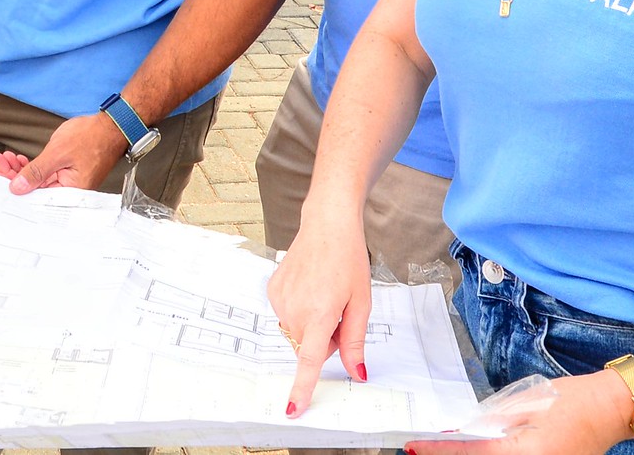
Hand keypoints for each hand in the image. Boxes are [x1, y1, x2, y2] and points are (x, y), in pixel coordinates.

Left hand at [0, 112, 128, 193]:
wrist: (111, 126)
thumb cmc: (91, 138)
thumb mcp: (58, 153)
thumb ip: (36, 172)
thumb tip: (16, 188)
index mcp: (69, 194)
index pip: (34, 198)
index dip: (13, 187)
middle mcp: (68, 193)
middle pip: (34, 191)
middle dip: (13, 176)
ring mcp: (68, 184)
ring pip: (37, 182)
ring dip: (20, 170)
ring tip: (6, 157)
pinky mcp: (66, 175)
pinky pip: (45, 175)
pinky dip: (31, 167)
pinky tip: (19, 159)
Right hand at [267, 211, 373, 415]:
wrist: (326, 225)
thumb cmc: (348, 260)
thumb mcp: (361, 302)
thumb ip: (355, 341)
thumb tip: (355, 373)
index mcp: (320, 313)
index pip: (309, 360)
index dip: (302, 387)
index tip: (293, 409)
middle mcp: (294, 309)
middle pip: (309, 347)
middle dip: (325, 341)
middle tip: (339, 313)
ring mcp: (279, 300)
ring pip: (298, 333)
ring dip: (312, 325)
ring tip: (324, 294)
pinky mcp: (272, 291)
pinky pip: (287, 316)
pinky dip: (300, 311)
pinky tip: (309, 288)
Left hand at [406, 369, 629, 454]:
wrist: (610, 410)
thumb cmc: (571, 400)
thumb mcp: (524, 404)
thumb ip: (491, 421)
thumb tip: (463, 433)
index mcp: (528, 452)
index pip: (474, 454)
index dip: (440, 450)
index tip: (415, 447)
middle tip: (423, 449)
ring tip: (449, 446)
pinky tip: (478, 448)